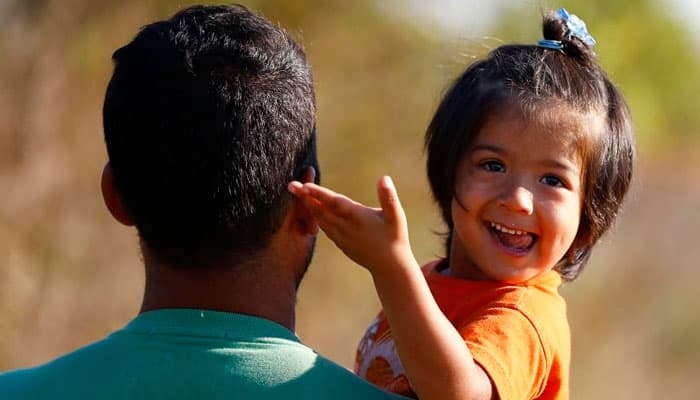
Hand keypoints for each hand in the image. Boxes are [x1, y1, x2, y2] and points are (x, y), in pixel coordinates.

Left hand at [287, 176, 416, 274]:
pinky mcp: (340, 242)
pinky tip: (310, 211)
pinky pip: (323, 228)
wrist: (389, 266)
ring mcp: (340, 236)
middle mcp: (344, 227)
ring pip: (320, 219)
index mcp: (356, 217)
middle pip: (321, 209)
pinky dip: (314, 218)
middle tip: (291, 185)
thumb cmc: (395, 238)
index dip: (319, 193)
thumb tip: (384, 178)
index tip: (305, 185)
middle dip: (305, 197)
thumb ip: (389, 197)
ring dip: (307, 206)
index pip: (333, 202)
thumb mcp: (396, 217)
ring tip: (297, 194)